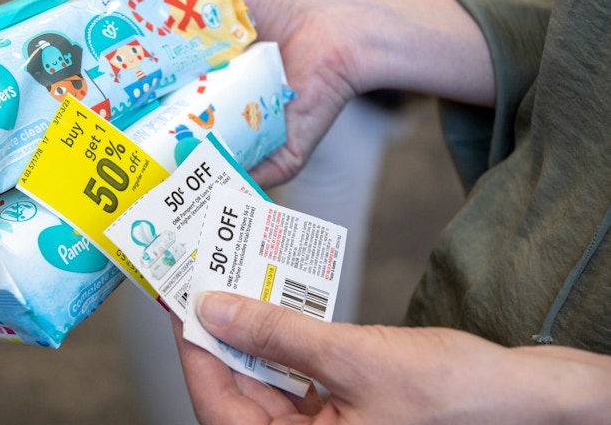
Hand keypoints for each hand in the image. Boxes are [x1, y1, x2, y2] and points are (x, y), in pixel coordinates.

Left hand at [111, 0, 494, 187]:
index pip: (130, 92)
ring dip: (99, 13)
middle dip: (89, 57)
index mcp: (188, 87)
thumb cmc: (315, 92)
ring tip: (89, 31)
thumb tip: (217, 202)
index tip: (79, 109)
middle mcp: (181, 50)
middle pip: (116, 46)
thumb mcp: (284, 149)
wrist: (345, 43)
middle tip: (73, 71)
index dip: (100, 97)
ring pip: (124, 3)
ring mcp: (188, 13)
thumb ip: (255, 175)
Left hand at [177, 292, 610, 423]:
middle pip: (236, 394)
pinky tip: (276, 305)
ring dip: (250, 336)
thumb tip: (215, 309)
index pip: (219, 408)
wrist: (517, 399)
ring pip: (262, 383)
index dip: (195, 354)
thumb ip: (278, 333)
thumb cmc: (450, 395)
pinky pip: (293, 379)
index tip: (180, 305)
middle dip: (220, 338)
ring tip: (237, 286)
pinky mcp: (337, 413)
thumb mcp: (351, 357)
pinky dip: (282, 344)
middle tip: (206, 284)